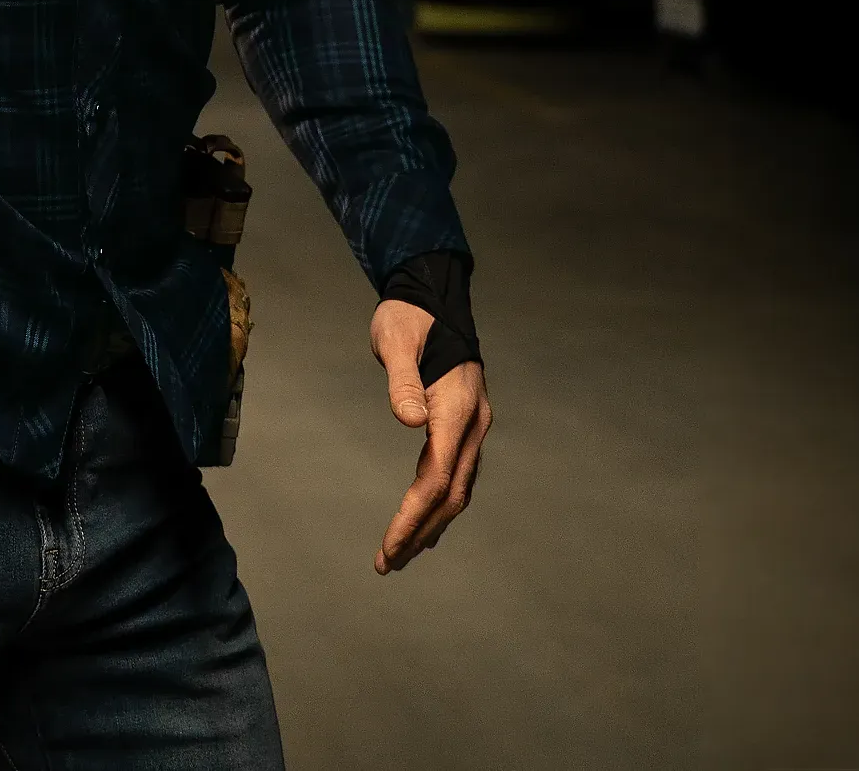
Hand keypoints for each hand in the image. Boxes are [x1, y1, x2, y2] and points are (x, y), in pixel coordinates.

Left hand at [369, 297, 491, 573]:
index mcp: (457, 407)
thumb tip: (409, 422)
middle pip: (450, 494)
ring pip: (456, 489)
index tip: (389, 545)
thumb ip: (402, 380)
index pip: (437, 477)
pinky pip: (454, 473)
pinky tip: (422, 520)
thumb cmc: (407, 317)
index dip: (414, 515)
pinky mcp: (463, 424)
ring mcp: (472, 426)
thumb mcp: (394, 339)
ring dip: (429, 523)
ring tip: (400, 554)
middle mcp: (472, 424)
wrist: (431, 295)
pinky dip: (437, 502)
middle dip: (420, 531)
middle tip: (386, 563)